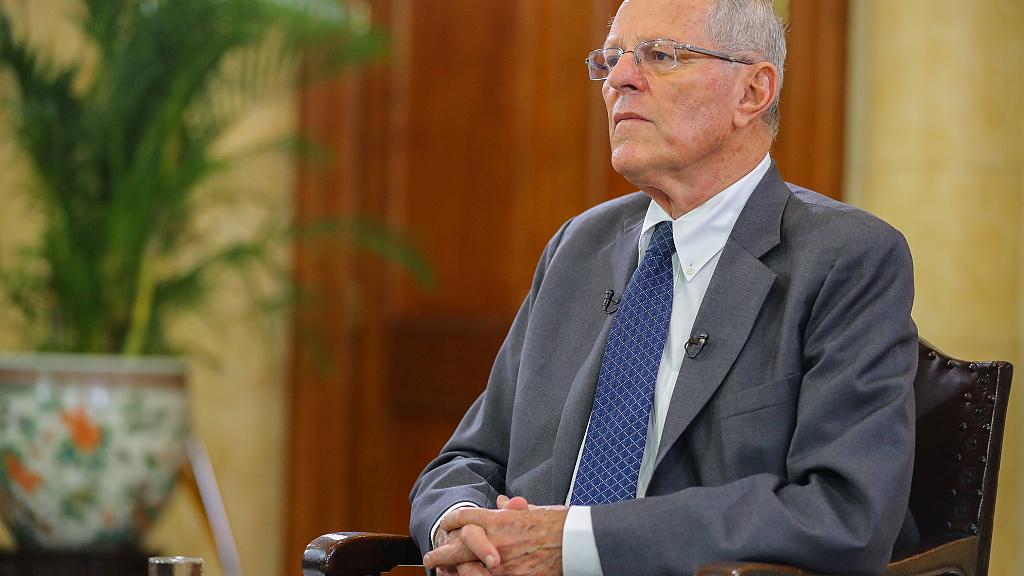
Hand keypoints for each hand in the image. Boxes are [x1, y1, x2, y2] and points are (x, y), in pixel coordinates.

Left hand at [425, 496, 567, 575]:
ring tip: (444, 573)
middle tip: (430, 558)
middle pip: (456, 546)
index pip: (464, 518)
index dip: (451, 522)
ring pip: (465, 570)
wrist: (578, 543)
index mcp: (499, 521)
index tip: (445, 527)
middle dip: (440, 553)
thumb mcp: (534, 511)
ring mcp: (501, 566)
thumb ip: (512, 510)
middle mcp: (495, 542)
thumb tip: (500, 502)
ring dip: (453, 572)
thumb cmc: (560, 524)